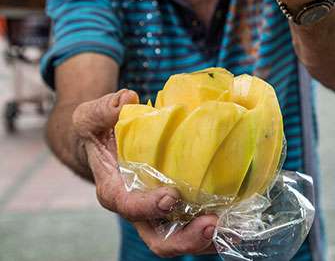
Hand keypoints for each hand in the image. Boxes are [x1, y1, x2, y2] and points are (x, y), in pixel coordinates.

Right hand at [72, 89, 216, 256]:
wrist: (110, 143)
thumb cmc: (101, 130)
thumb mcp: (92, 117)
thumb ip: (103, 110)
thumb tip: (126, 100)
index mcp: (114, 190)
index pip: (128, 206)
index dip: (148, 206)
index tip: (171, 196)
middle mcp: (138, 210)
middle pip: (159, 239)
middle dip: (185, 239)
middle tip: (210, 224)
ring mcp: (160, 213)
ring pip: (181, 239)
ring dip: (206, 240)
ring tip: (231, 230)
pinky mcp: (177, 208)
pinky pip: (194, 225)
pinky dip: (215, 229)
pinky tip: (237, 221)